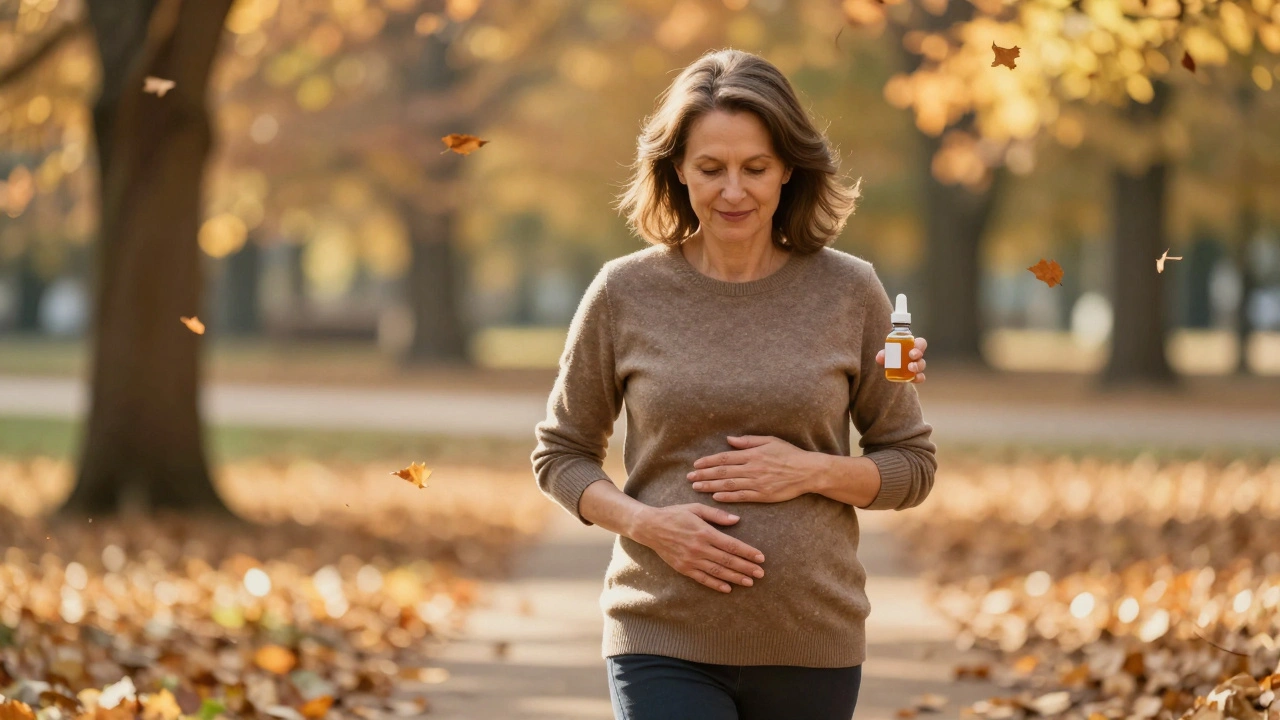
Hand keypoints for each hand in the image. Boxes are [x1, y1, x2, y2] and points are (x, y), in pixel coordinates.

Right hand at [631, 504, 765, 593]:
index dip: (748, 552)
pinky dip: (716, 584)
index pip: (731, 545)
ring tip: (749, 582)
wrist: (650, 527)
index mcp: (704, 532)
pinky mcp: (683, 568)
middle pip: (728, 560)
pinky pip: (702, 578)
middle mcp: (699, 548)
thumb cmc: (675, 514)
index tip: (760, 558)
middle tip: (761, 574)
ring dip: (735, 578)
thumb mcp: (696, 508)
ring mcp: (691, 560)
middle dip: (746, 568)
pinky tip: (727, 588)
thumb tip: (737, 520)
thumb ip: (717, 515)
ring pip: (717, 571)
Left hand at [687, 435, 818, 503]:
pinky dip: (727, 497)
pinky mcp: (762, 494)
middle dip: (704, 474)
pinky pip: (741, 496)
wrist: (807, 471)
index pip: (724, 458)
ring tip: (697, 487)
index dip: (708, 461)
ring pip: (728, 485)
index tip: (696, 464)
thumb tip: (729, 440)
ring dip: (710, 486)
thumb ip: (748, 441)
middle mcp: (752, 468)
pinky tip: (715, 497)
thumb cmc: (789, 454)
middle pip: (722, 472)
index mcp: (752, 454)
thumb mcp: (769, 441)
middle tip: (689, 477)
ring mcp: (757, 482)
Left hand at [875, 335, 926, 382]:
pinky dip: (919, 378)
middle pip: (921, 353)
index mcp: (911, 347)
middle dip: (917, 353)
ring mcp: (916, 366)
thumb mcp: (885, 355)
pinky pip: (921, 377)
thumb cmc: (888, 358)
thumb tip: (880, 357)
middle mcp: (915, 356)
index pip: (920, 343)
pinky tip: (914, 378)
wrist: (887, 372)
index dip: (919, 344)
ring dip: (917, 365)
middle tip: (911, 355)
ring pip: (922, 364)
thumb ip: (883, 355)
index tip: (913, 345)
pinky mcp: (915, 376)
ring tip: (910, 367)